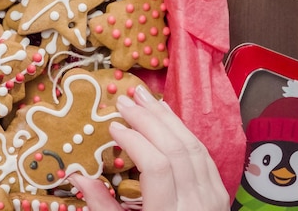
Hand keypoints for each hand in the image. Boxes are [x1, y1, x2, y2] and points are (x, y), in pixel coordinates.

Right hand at [69, 86, 228, 210]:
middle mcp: (196, 204)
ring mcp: (212, 198)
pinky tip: (167, 117)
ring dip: (166, 118)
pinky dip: (183, 130)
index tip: (113, 126)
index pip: (156, 168)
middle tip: (125, 100)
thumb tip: (78, 176)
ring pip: (192, 146)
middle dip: (148, 120)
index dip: (135, 141)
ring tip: (144, 97)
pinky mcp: (219, 193)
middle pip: (175, 151)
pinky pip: (203, 153)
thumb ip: (103, 207)